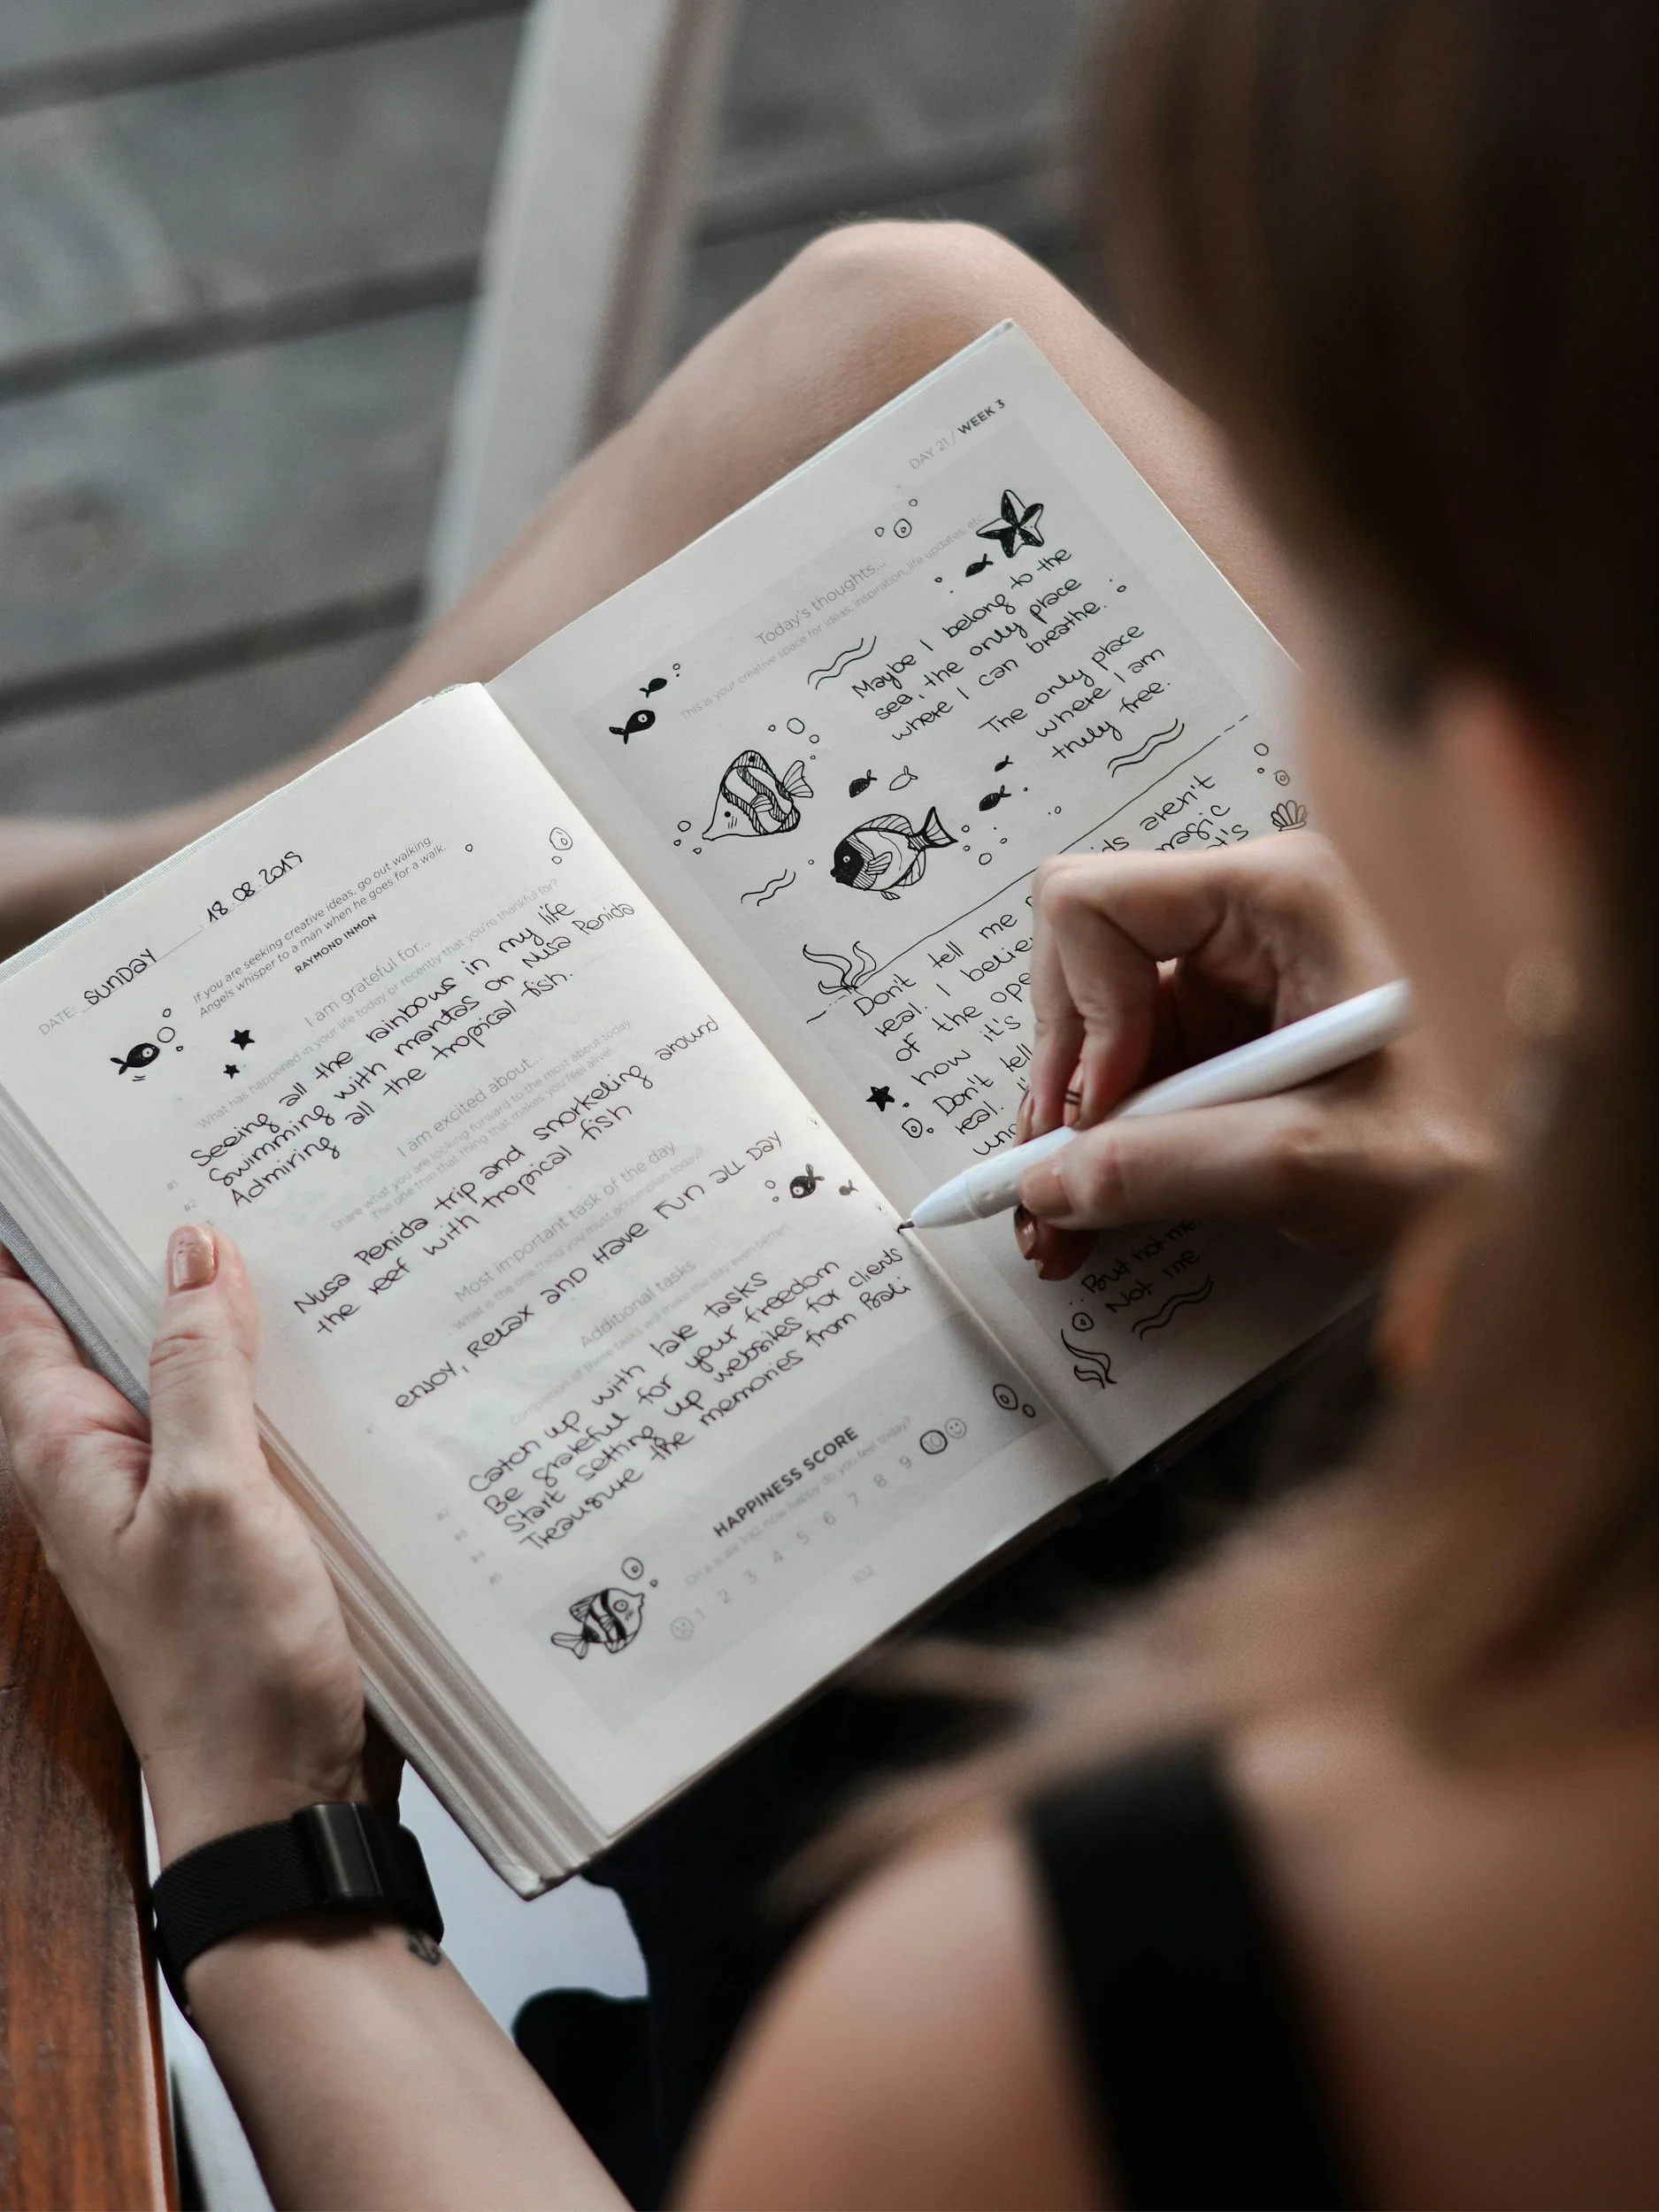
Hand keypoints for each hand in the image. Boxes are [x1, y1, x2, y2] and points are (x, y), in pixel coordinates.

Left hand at [0, 1227, 378, 1864]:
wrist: (282, 1798)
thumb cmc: (229, 1669)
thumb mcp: (213, 1496)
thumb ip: (199, 1368)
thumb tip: (192, 1249)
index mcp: (66, 1453)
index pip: (26, 1308)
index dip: (56, 1228)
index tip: (105, 1150)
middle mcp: (106, 1469)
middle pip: (115, 1329)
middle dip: (165, 1252)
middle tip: (234, 1166)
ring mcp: (171, 1499)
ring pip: (191, 1373)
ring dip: (235, 1317)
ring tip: (299, 1236)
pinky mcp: (235, 1526)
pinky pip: (244, 1425)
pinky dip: (278, 1381)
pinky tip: (337, 1350)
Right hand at [1015, 831, 1493, 1278]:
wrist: (1563, 1183)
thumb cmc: (1494, 1139)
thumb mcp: (1316, 1159)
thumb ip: (1170, 1166)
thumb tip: (1056, 1182)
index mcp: (1284, 893)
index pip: (1094, 904)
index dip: (1074, 1014)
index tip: (1096, 1111)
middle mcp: (1260, 919)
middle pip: (1089, 971)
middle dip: (1064, 1083)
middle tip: (1054, 1181)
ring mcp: (1255, 979)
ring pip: (1111, 1034)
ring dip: (1082, 1129)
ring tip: (1070, 1217)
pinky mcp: (1255, 1038)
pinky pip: (1153, 1075)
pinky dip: (1122, 1143)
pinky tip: (1110, 1204)